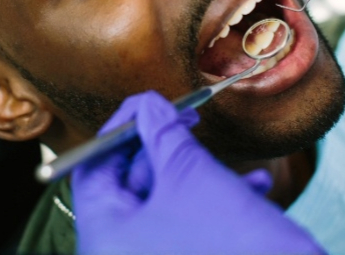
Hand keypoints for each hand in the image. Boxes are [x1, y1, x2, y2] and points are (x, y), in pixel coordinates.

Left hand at [72, 91, 324, 253]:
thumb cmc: (235, 246)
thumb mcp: (192, 176)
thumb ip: (163, 133)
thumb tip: (148, 106)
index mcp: (104, 236)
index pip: (91, 168)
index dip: (121, 129)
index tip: (150, 105)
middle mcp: (119, 253)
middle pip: (127, 183)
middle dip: (165, 150)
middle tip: (189, 124)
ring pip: (164, 201)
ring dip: (201, 175)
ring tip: (233, 165)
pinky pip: (187, 224)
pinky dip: (216, 201)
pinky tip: (253, 187)